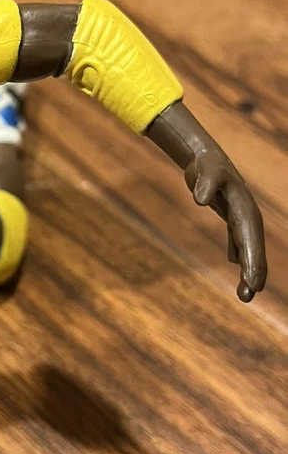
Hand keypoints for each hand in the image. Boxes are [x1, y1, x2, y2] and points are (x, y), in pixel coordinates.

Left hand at [185, 146, 266, 302]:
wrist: (206, 157)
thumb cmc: (206, 165)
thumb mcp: (205, 172)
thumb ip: (205, 184)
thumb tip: (200, 200)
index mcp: (244, 208)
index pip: (250, 239)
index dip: (253, 261)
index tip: (252, 282)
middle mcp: (247, 215)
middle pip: (253, 248)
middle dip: (253, 272)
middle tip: (248, 296)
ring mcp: (241, 217)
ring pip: (248, 247)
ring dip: (248, 269)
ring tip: (245, 294)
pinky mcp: (232, 218)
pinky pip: (239, 241)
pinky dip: (239, 255)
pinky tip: (237, 268)